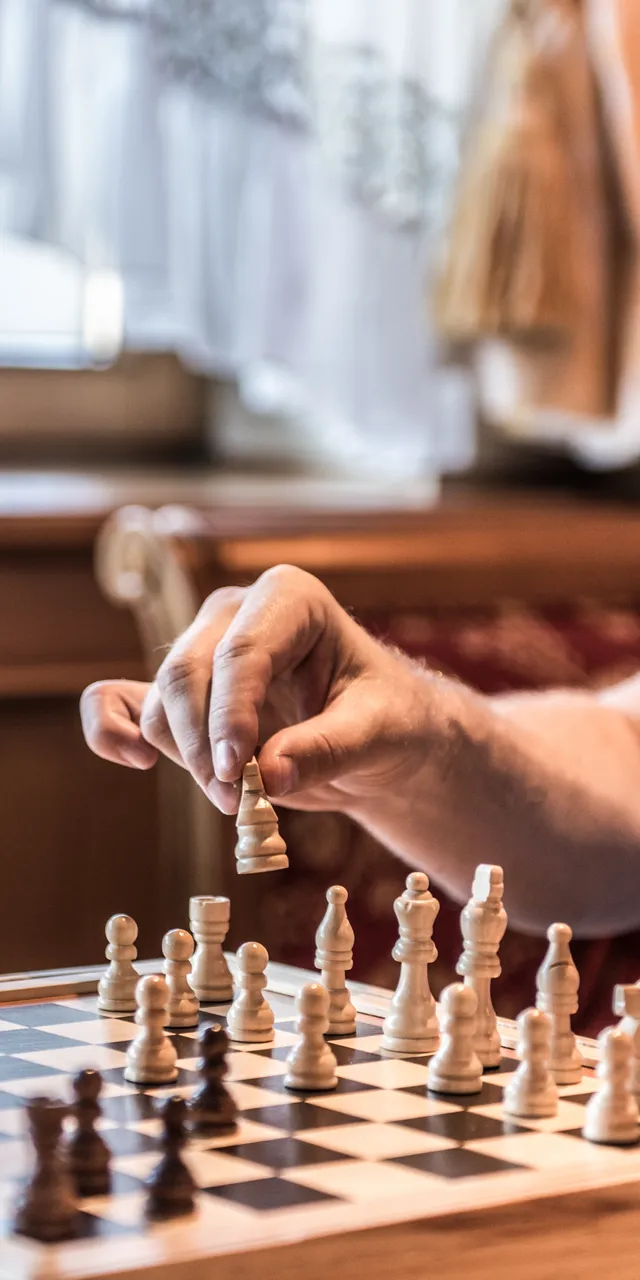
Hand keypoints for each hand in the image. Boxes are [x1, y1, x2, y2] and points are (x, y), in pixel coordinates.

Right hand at [80, 565, 432, 814]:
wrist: (377, 737)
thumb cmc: (387, 719)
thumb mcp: (379, 733)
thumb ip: (329, 749)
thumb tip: (272, 775)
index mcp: (289, 598)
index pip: (241, 652)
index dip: (231, 715)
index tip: (239, 773)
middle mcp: (235, 613)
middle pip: (187, 675)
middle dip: (204, 746)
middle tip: (241, 802)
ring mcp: (201, 648)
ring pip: (161, 702)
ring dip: (185, 759)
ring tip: (238, 800)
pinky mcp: (182, 692)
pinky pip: (119, 701)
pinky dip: (110, 730)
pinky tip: (134, 762)